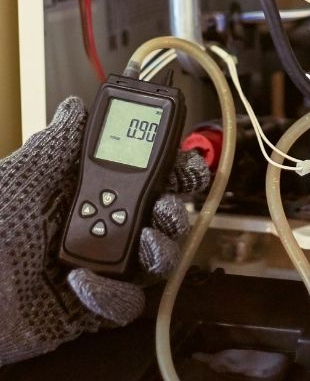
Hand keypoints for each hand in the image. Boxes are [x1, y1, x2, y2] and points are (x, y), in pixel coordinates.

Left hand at [0, 97, 209, 365]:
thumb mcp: (19, 178)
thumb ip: (55, 145)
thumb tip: (75, 108)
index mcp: (82, 192)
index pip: (140, 177)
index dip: (168, 170)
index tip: (182, 165)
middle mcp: (96, 228)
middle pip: (157, 219)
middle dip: (174, 211)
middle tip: (167, 206)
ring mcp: (96, 269)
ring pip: (153, 262)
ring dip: (159, 249)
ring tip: (144, 241)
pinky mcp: (88, 309)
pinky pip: (122, 305)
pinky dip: (112, 296)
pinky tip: (84, 283)